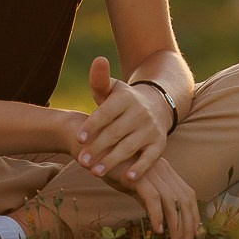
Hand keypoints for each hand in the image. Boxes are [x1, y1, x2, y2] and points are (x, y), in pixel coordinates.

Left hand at [74, 56, 172, 185]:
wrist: (157, 106)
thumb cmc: (123, 102)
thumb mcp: (112, 89)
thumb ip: (100, 80)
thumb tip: (98, 60)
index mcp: (126, 98)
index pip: (106, 113)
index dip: (92, 126)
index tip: (78, 139)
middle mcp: (140, 113)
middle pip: (116, 132)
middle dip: (98, 147)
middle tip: (81, 161)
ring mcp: (151, 128)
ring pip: (130, 146)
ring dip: (113, 160)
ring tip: (95, 172)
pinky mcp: (159, 143)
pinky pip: (151, 157)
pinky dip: (141, 168)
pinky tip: (128, 179)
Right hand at [124, 156, 201, 238]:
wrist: (96, 151)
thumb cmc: (116, 170)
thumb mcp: (138, 186)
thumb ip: (150, 199)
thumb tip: (161, 220)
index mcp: (166, 171)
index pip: (188, 195)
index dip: (193, 215)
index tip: (192, 235)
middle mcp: (164, 170)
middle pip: (185, 199)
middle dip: (188, 225)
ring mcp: (152, 172)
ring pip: (173, 201)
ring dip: (176, 225)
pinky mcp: (138, 176)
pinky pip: (153, 198)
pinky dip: (157, 215)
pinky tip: (158, 229)